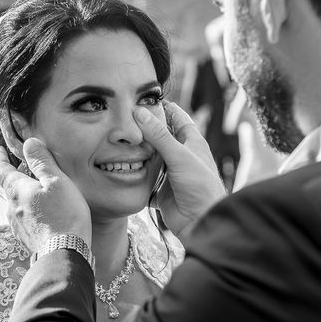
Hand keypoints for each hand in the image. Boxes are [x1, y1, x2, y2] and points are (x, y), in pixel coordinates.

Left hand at [0, 138, 91, 252]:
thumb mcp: (56, 181)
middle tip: (24, 167)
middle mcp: (11, 208)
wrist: (64, 254)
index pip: (1, 170)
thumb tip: (29, 143)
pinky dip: (31, 210)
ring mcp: (17, 225)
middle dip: (15, 175)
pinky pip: (24, 218)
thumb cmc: (64, 215)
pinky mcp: (26, 239)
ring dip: (24, 194)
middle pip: (9, 187)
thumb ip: (42, 161)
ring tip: (38, 190)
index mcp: (17, 190)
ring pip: (17, 204)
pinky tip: (43, 213)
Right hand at [134, 102, 226, 243]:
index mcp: (192, 142)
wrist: (202, 223)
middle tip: (123, 118)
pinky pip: (146, 177)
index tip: (142, 98)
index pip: (176, 117)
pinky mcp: (161, 189)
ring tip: (118, 138)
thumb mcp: (179, 156)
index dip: (162, 107)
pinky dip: (135, 172)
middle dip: (145, 128)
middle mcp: (181, 155)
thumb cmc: (200, 187)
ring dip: (138, 150)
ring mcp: (170, 172)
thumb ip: (159, 135)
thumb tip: (139, 112)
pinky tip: (121, 165)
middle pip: (161, 136)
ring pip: (151, 156)